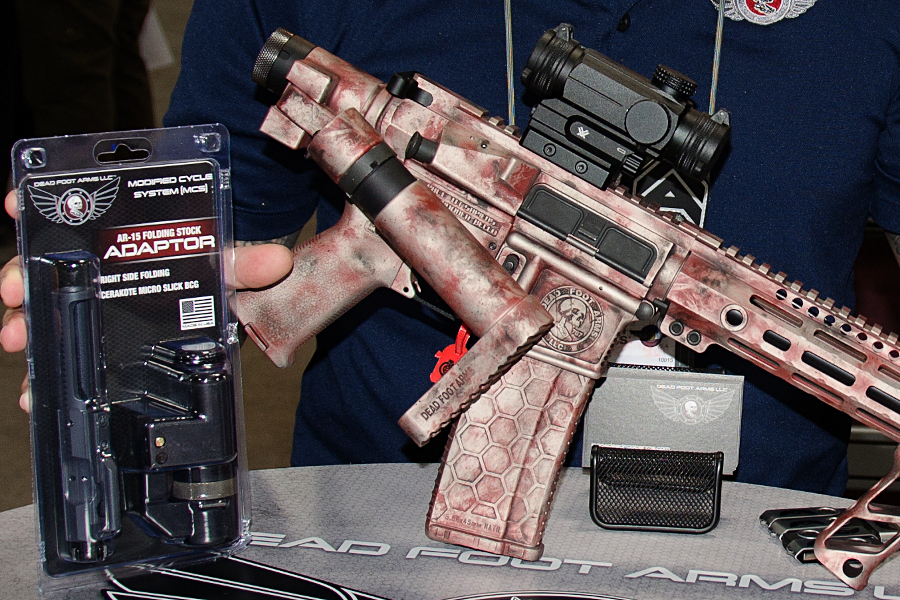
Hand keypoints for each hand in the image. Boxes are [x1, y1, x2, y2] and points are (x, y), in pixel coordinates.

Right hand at [1, 188, 292, 411]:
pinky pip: (60, 353)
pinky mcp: (92, 343)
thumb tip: (277, 262)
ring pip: (42, 308)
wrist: (216, 304)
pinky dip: (43, 373)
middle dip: (21, 274)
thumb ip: (244, 264)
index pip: (68, 213)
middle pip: (43, 264)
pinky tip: (33, 393)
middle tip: (15, 287)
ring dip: (25, 321)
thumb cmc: (212, 275)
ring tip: (20, 335)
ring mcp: (88, 304)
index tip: (17, 202)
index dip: (38, 204)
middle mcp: (94, 267)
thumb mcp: (225, 267)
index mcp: (118, 238)